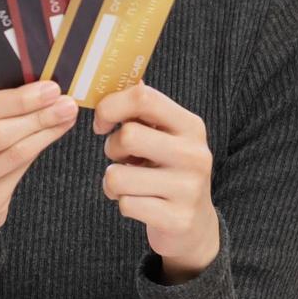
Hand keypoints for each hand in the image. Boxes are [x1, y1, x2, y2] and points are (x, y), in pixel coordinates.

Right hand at [0, 79, 78, 267]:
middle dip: (36, 115)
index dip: (17, 99)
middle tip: (65, 102)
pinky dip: (38, 149)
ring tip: (65, 116)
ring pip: (11, 153)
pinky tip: (51, 136)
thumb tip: (39, 90)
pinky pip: (18, 170)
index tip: (49, 88)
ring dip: (44, 132)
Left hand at [93, 78, 219, 282]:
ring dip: (112, 181)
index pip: (144, 97)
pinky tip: (140, 203)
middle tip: (120, 157)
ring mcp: (188, 188)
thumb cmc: (169, 171)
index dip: (111, 107)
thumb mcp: (166, 136)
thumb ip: (144, 108)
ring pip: (118, 176)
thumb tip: (119, 73)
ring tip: (129, 183)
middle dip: (112, 148)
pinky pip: (126, 204)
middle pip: (128, 136)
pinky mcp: (177, 218)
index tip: (102, 122)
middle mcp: (194, 154)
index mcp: (190, 125)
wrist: (195, 225)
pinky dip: (123, 204)